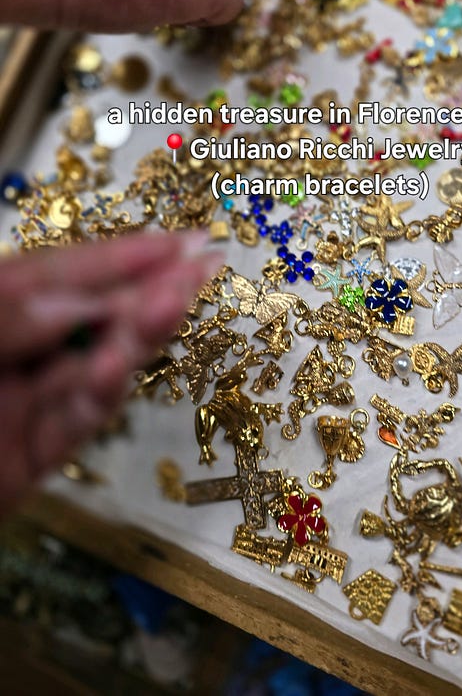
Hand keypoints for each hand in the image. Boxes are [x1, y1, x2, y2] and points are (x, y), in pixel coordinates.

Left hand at [0, 231, 220, 513]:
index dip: (112, 256)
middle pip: (85, 318)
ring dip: (133, 337)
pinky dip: (99, 396)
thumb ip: (1, 319)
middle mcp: (10, 355)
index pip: (53, 275)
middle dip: (141, 290)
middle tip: (199, 266)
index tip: (171, 241)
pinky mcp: (30, 461)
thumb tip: (71, 304)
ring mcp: (21, 407)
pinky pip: (72, 425)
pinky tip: (120, 366)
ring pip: (89, 368)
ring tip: (175, 303)